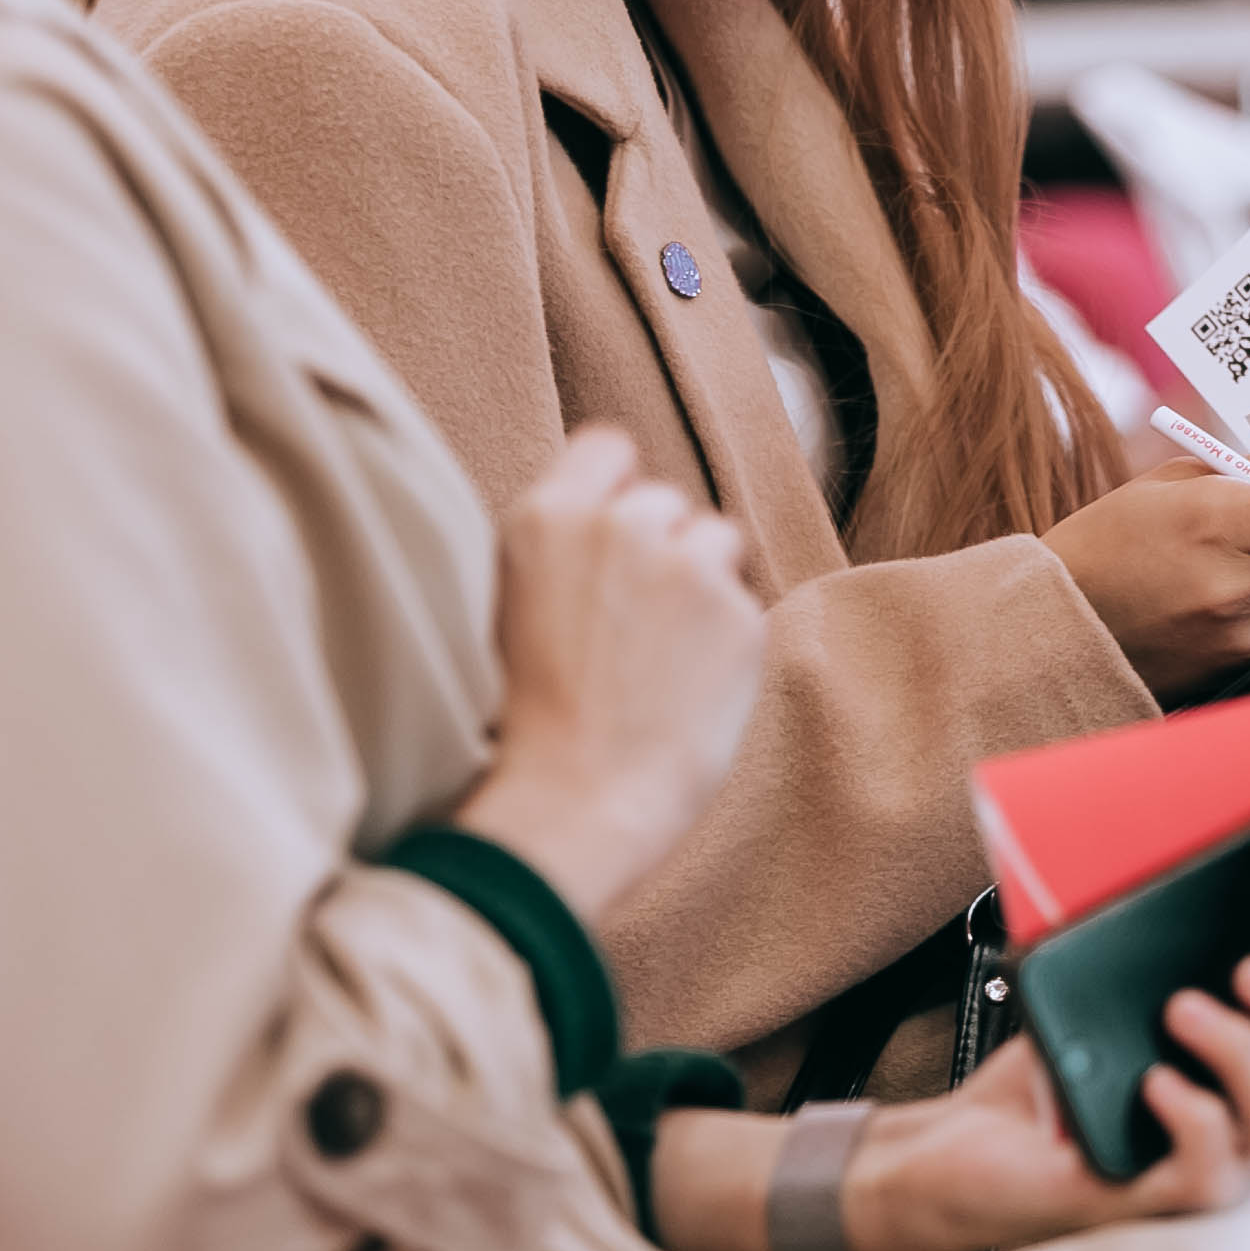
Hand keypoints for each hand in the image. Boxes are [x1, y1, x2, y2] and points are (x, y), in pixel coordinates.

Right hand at [450, 428, 763, 921]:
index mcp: (545, 518)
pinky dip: (726, 640)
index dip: (615, 487)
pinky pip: (742, 606)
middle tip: (633, 625)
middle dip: (660, 545)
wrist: (571, 804)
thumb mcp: (507, 607)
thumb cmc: (522, 726)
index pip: (607, 446)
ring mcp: (685, 566)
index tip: (614, 534)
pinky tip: (688, 691)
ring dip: (702, 581)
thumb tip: (604, 516)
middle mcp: (619, 526)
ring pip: (716, 541)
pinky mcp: (738, 615)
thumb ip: (559, 549)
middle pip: (664, 500)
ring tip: (663, 657)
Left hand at [841, 954, 1249, 1250]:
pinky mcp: (1145, 1214)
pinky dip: (1196, 1119)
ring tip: (1185, 1007)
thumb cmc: (1050, 1086)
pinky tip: (1157, 1080)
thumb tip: (1230, 914)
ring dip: (1249, 1058)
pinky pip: (1208, 1183)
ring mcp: (1205, 1197)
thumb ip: (1185, 978)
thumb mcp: (1127, 1011)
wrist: (958, 1150)